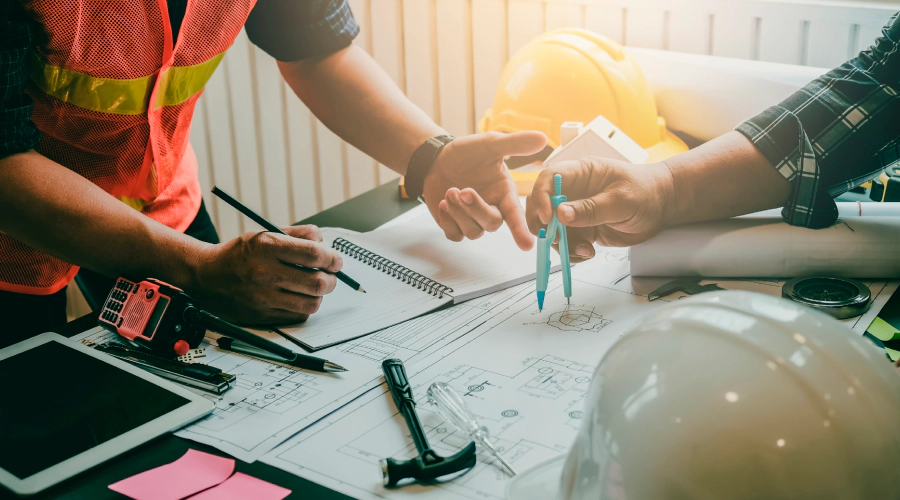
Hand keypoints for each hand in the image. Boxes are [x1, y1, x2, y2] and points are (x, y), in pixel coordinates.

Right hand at [188, 225, 342, 324]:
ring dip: (318, 295)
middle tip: (329, 276)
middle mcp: (265, 273)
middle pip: (317, 283)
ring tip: (312, 287)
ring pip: (311, 303)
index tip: (336, 261)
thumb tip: (325, 243)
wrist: (207, 276)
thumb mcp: (266, 233)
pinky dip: (303, 307)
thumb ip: (299, 235)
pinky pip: (297, 316)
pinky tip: (296, 297)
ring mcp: (263, 298)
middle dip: (331, 279)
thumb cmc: (241, 253)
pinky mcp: (261, 316)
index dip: (332, 258)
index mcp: (267, 246)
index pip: (314, 254)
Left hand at [423, 131, 546, 249]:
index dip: (521, 229)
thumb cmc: (467, 153)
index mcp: (505, 193)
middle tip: (463, 190)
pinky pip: (455, 235)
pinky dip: (448, 222)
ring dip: (460, 213)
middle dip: (477, 209)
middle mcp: (492, 208)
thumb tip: (542, 137)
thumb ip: (515, 144)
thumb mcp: (491, 144)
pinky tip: (443, 204)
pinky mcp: (455, 225)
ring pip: (473, 232)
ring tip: (450, 191)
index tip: (526, 244)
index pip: (516, 214)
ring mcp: (473, 219)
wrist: (437, 159)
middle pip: (492, 224)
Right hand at [526, 158, 674, 260]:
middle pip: (543, 205)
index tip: (548, 218)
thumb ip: (591, 208)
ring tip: (584, 250)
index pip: (549, 179)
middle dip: (544, 225)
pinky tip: (588, 253)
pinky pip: (567, 242)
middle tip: (554, 240)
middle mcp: (573, 191)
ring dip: (562, 244)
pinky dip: (572, 252)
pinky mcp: (582, 229)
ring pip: (553, 229)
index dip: (542, 197)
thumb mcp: (621, 200)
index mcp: (580, 173)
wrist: (662, 206)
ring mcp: (576, 211)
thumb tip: (561, 215)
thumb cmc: (645, 191)